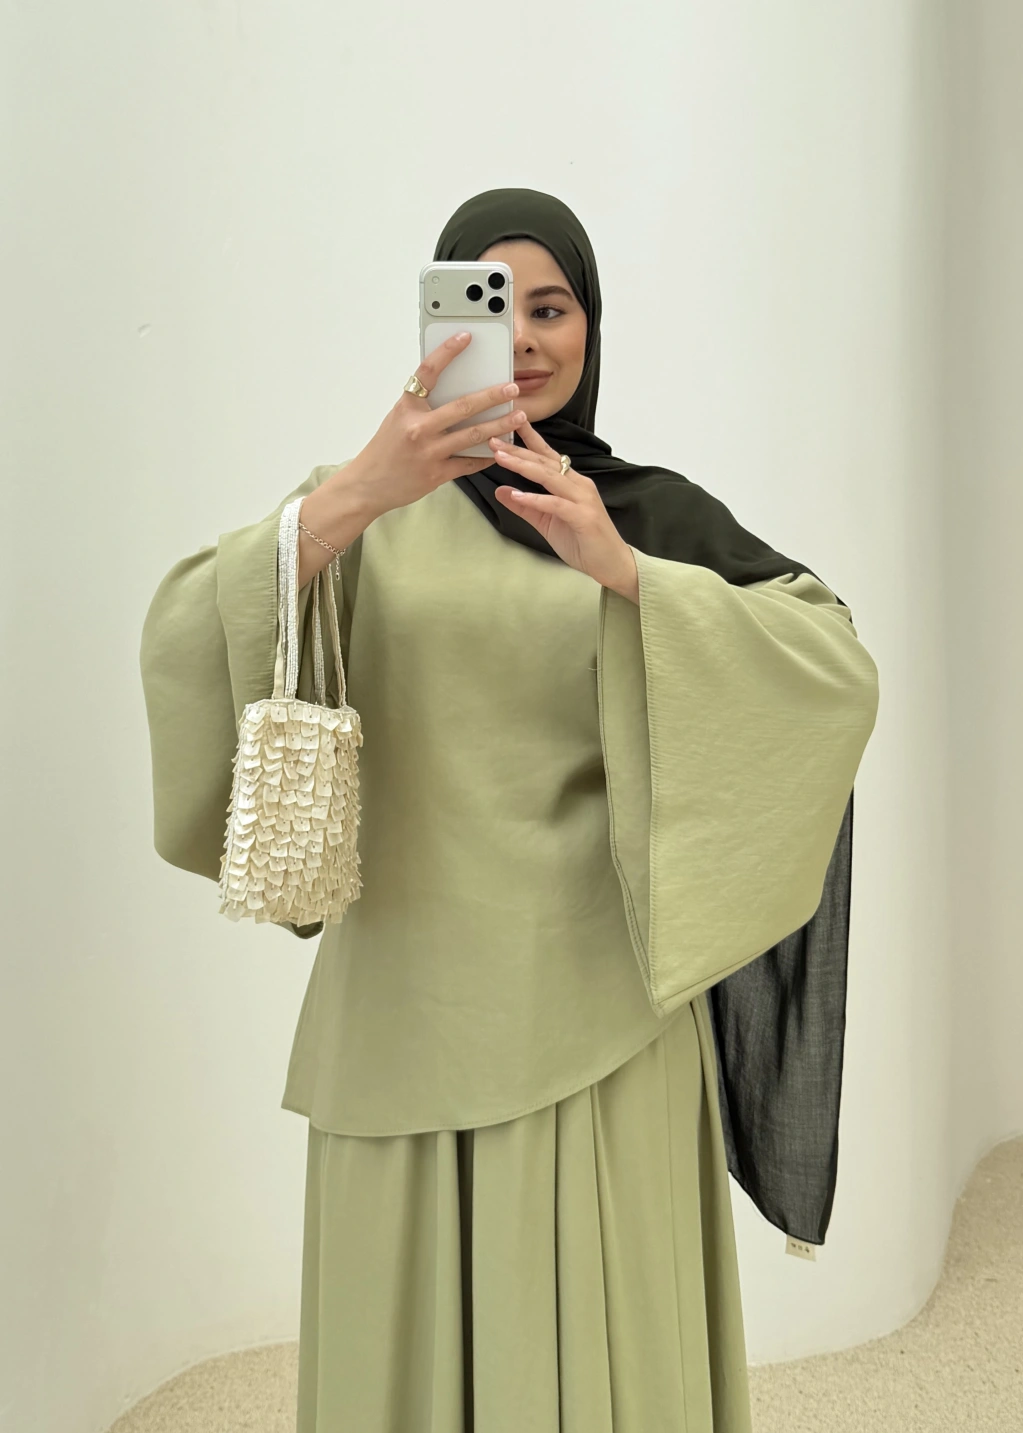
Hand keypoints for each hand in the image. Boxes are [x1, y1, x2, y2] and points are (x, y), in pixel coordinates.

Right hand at [343, 333, 529, 519]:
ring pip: (473, 435)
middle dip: (492, 396)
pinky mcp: (437, 474)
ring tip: (518, 417)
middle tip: (512, 388)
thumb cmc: (384, 451)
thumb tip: (453, 392)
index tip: (465, 337)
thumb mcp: (397, 419)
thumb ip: (422, 407)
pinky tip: (502, 449)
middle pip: (463, 406)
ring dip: (499, 425)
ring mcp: (429, 452)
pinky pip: (469, 462)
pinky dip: (487, 455)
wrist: (367, 485)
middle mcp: (418, 427)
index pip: (428, 372)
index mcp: (407, 407)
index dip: (447, 352)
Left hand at [488, 423, 639, 600]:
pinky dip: (535, 499)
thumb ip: (525, 507)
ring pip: (549, 477)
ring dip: (523, 466)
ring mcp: (583, 499)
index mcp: (571, 483)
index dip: (528, 440)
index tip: (508, 425)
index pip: (547, 456)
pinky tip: (516, 495)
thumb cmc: (583, 543)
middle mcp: (579, 485)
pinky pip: (555, 504)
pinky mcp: (583, 517)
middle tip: (494, 439)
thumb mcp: (546, 523)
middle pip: (544, 462)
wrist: (611, 564)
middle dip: (518, 450)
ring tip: (500, 457)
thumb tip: (501, 491)